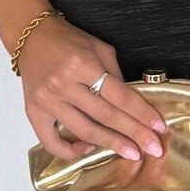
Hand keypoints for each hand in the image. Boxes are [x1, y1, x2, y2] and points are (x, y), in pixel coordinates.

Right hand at [20, 18, 168, 164]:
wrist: (31, 37)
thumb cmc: (67, 40)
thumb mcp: (99, 48)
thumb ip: (115, 74)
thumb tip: (131, 103)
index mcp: (82, 64)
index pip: (119, 96)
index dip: (141, 113)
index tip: (158, 127)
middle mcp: (63, 84)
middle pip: (106, 116)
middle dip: (133, 133)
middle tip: (153, 148)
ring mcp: (47, 101)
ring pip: (84, 130)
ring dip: (110, 144)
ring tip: (131, 153)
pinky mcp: (33, 112)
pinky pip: (51, 141)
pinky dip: (69, 151)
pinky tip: (88, 150)